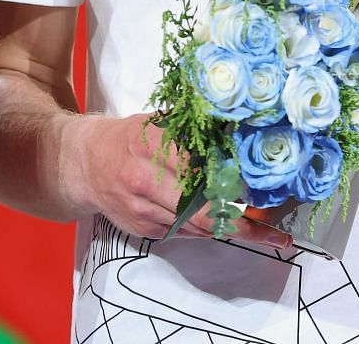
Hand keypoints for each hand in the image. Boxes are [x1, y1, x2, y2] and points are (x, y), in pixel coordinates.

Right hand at [65, 115, 290, 248]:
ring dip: (231, 229)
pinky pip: (183, 231)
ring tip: (268, 233)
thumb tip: (238, 136)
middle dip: (241, 222)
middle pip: (202, 209)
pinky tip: (223, 223)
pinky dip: (205, 228)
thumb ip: (191, 133)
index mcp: (153, 145)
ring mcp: (143, 209)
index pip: (202, 167)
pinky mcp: (142, 228)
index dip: (234, 182)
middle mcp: (147, 179)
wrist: (82, 164)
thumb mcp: (155, 124)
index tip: (263, 189)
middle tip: (276, 232)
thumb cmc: (126, 139)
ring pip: (196, 226)